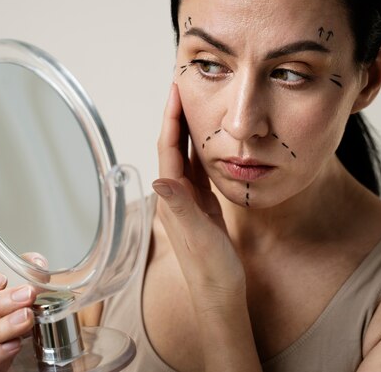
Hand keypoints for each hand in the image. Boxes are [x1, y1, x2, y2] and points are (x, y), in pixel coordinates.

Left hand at [153, 83, 245, 310]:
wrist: (219, 293)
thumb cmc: (210, 270)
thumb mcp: (197, 238)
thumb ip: (180, 209)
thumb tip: (161, 179)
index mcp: (173, 197)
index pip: (168, 148)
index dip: (170, 118)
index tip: (175, 90)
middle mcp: (176, 195)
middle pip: (173, 146)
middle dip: (176, 116)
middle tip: (183, 88)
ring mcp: (189, 199)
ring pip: (185, 156)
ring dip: (187, 129)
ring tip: (194, 105)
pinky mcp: (202, 205)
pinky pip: (198, 170)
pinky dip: (201, 150)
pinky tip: (208, 141)